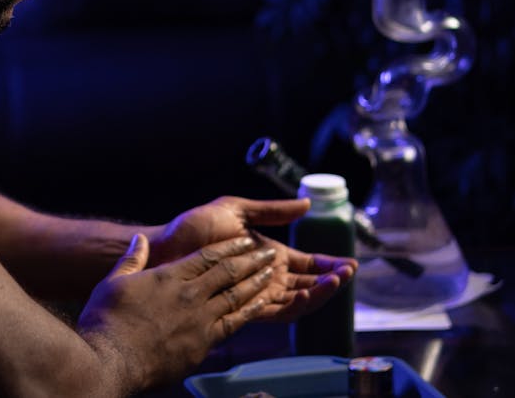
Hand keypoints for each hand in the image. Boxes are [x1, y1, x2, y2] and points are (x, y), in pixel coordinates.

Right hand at [76, 234, 278, 389]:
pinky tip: (263, 303)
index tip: (245, 241)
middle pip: (228, 272)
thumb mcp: (113, 282)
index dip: (230, 246)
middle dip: (252, 260)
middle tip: (271, 252)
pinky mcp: (203, 343)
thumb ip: (132, 259)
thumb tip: (140, 239)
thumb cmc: (107, 321)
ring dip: (257, 282)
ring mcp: (199, 319)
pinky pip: (235, 323)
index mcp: (169, 276)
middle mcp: (189, 294)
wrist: (110, 359)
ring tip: (273, 273)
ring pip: (237, 295)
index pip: (207, 256)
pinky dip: (251, 311)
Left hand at [148, 196, 356, 322]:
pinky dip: (294, 305)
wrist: (165, 246)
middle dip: (331, 281)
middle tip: (348, 273)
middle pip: (308, 285)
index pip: (307, 264)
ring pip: (296, 301)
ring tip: (333, 282)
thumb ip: (272, 210)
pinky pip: (274, 311)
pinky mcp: (241, 305)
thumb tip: (306, 203)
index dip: (329, 264)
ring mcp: (254, 293)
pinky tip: (305, 295)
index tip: (350, 262)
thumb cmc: (194, 227)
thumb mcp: (237, 209)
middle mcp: (265, 277)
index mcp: (267, 255)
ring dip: (318, 293)